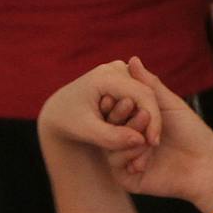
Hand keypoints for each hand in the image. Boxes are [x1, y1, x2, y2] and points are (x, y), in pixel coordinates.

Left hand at [38, 59, 161, 163]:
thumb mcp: (86, 131)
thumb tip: (140, 141)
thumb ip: (112, 137)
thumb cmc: (68, 122)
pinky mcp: (123, 78)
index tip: (154, 143)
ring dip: (150, 118)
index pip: (142, 94)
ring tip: (148, 142)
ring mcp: (120, 70)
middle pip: (147, 93)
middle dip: (153, 120)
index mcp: (105, 76)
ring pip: (146, 94)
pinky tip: (142, 133)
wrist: (58, 110)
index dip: (152, 119)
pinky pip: (140, 96)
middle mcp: (115, 68)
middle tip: (153, 145)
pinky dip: (143, 114)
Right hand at [103, 58, 212, 203]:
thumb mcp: (169, 104)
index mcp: (134, 122)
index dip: (116, 102)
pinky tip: (147, 158)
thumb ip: (149, 84)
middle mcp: (127, 140)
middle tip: (143, 115)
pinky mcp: (127, 177)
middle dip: (122, 118)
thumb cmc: (192, 133)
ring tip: (148, 138)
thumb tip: (131, 59)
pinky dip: (129, 157)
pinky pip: (116, 164)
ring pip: (109, 144)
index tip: (123, 96)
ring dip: (128, 138)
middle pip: (109, 126)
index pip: (115, 109)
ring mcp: (126, 159)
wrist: (205, 166)